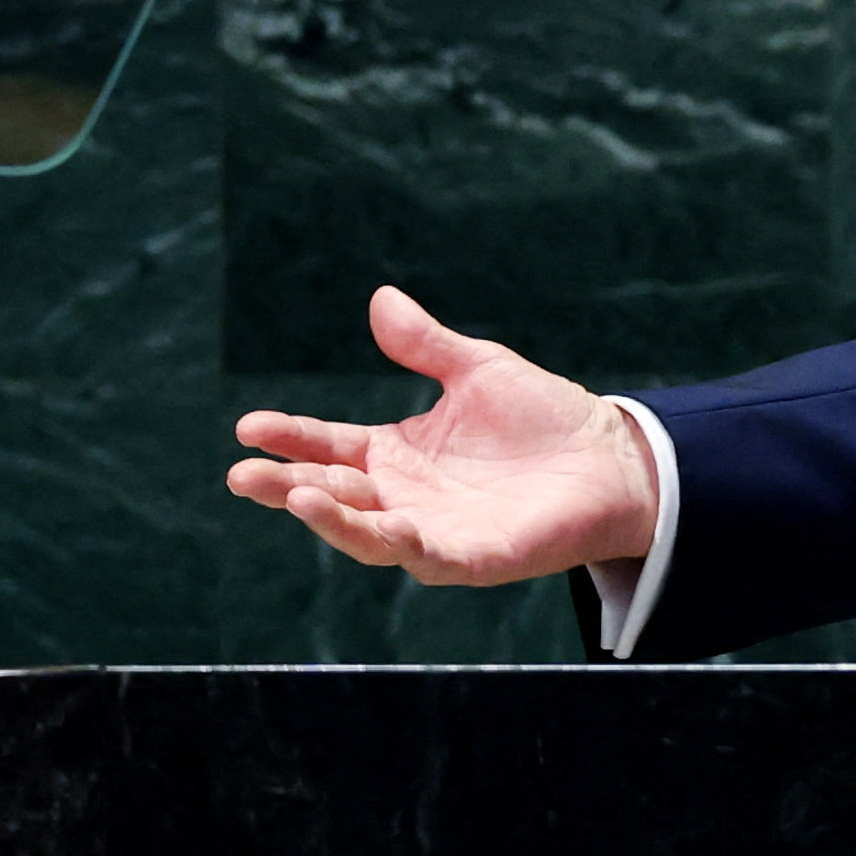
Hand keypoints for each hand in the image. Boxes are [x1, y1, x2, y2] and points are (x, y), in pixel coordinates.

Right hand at [226, 287, 659, 586]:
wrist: (614, 459)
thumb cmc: (545, 417)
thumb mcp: (478, 370)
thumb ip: (427, 344)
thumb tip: (380, 297)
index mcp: (396, 452)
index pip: (328, 445)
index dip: (289, 437)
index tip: (248, 426)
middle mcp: (404, 496)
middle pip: (332, 493)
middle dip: (285, 485)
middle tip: (241, 474)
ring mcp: (435, 531)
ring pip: (368, 533)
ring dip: (330, 519)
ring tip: (294, 496)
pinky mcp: (474, 558)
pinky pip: (429, 557)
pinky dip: (403, 544)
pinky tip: (388, 526)